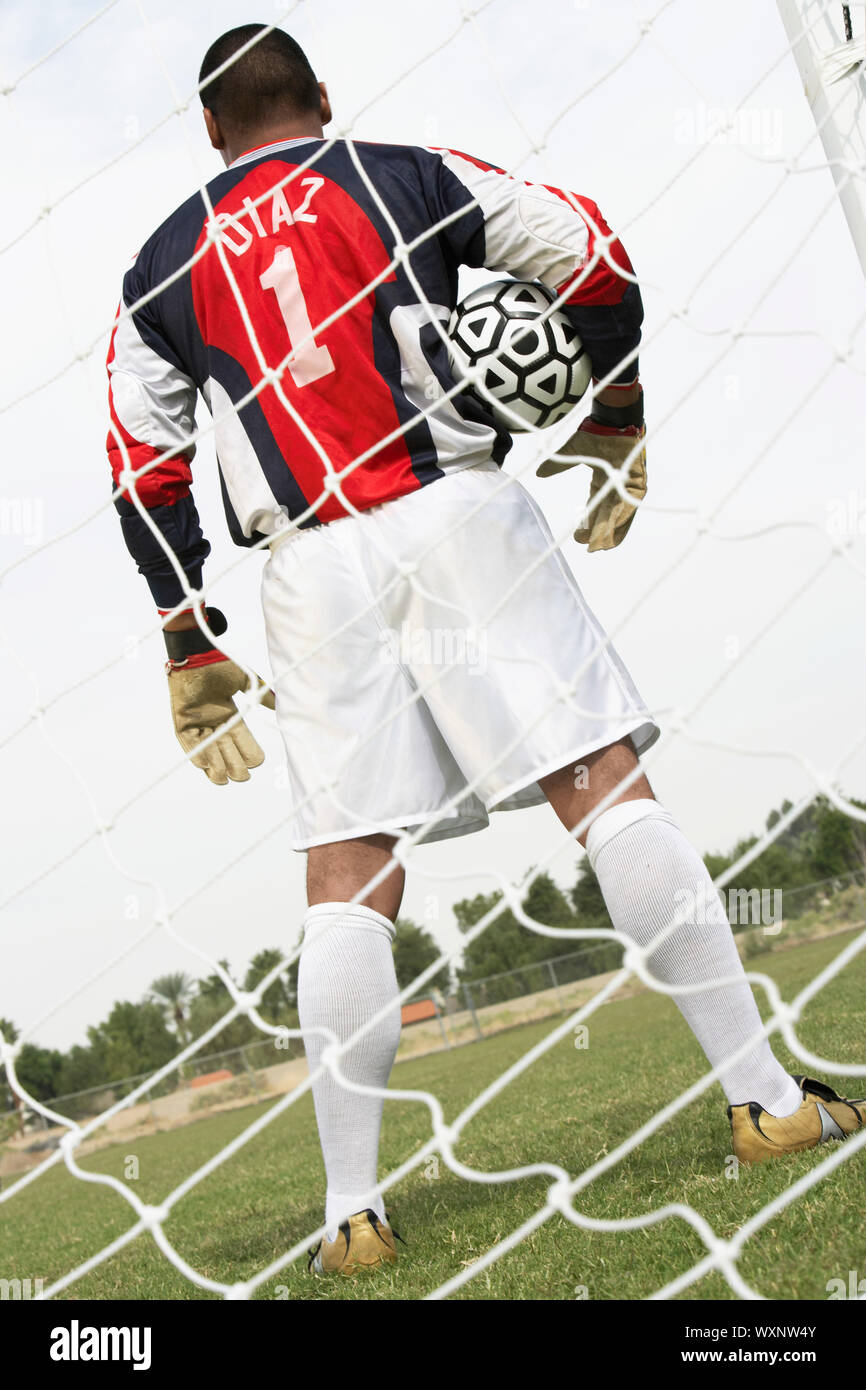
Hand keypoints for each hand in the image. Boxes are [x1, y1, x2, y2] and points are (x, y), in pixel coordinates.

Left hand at [161, 607, 274, 783]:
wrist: (197, 656)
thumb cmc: (219, 665)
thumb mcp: (245, 681)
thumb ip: (261, 693)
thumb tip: (280, 704)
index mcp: (229, 714)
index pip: (242, 739)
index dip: (249, 751)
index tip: (257, 761)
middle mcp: (213, 721)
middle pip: (226, 750)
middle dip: (235, 765)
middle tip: (243, 777)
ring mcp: (197, 722)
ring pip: (208, 750)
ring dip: (216, 765)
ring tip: (225, 778)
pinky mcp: (181, 720)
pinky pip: (189, 742)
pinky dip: (197, 754)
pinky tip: (206, 766)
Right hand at [537, 416, 646, 550]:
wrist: (612, 418)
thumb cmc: (596, 431)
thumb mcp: (572, 452)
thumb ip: (557, 465)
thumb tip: (539, 473)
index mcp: (602, 480)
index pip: (596, 509)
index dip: (589, 524)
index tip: (580, 539)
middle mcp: (616, 485)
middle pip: (608, 515)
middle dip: (600, 533)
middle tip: (591, 549)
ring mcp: (627, 484)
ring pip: (620, 514)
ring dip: (611, 531)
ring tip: (602, 546)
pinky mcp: (637, 481)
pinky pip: (629, 505)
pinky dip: (622, 518)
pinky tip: (613, 530)